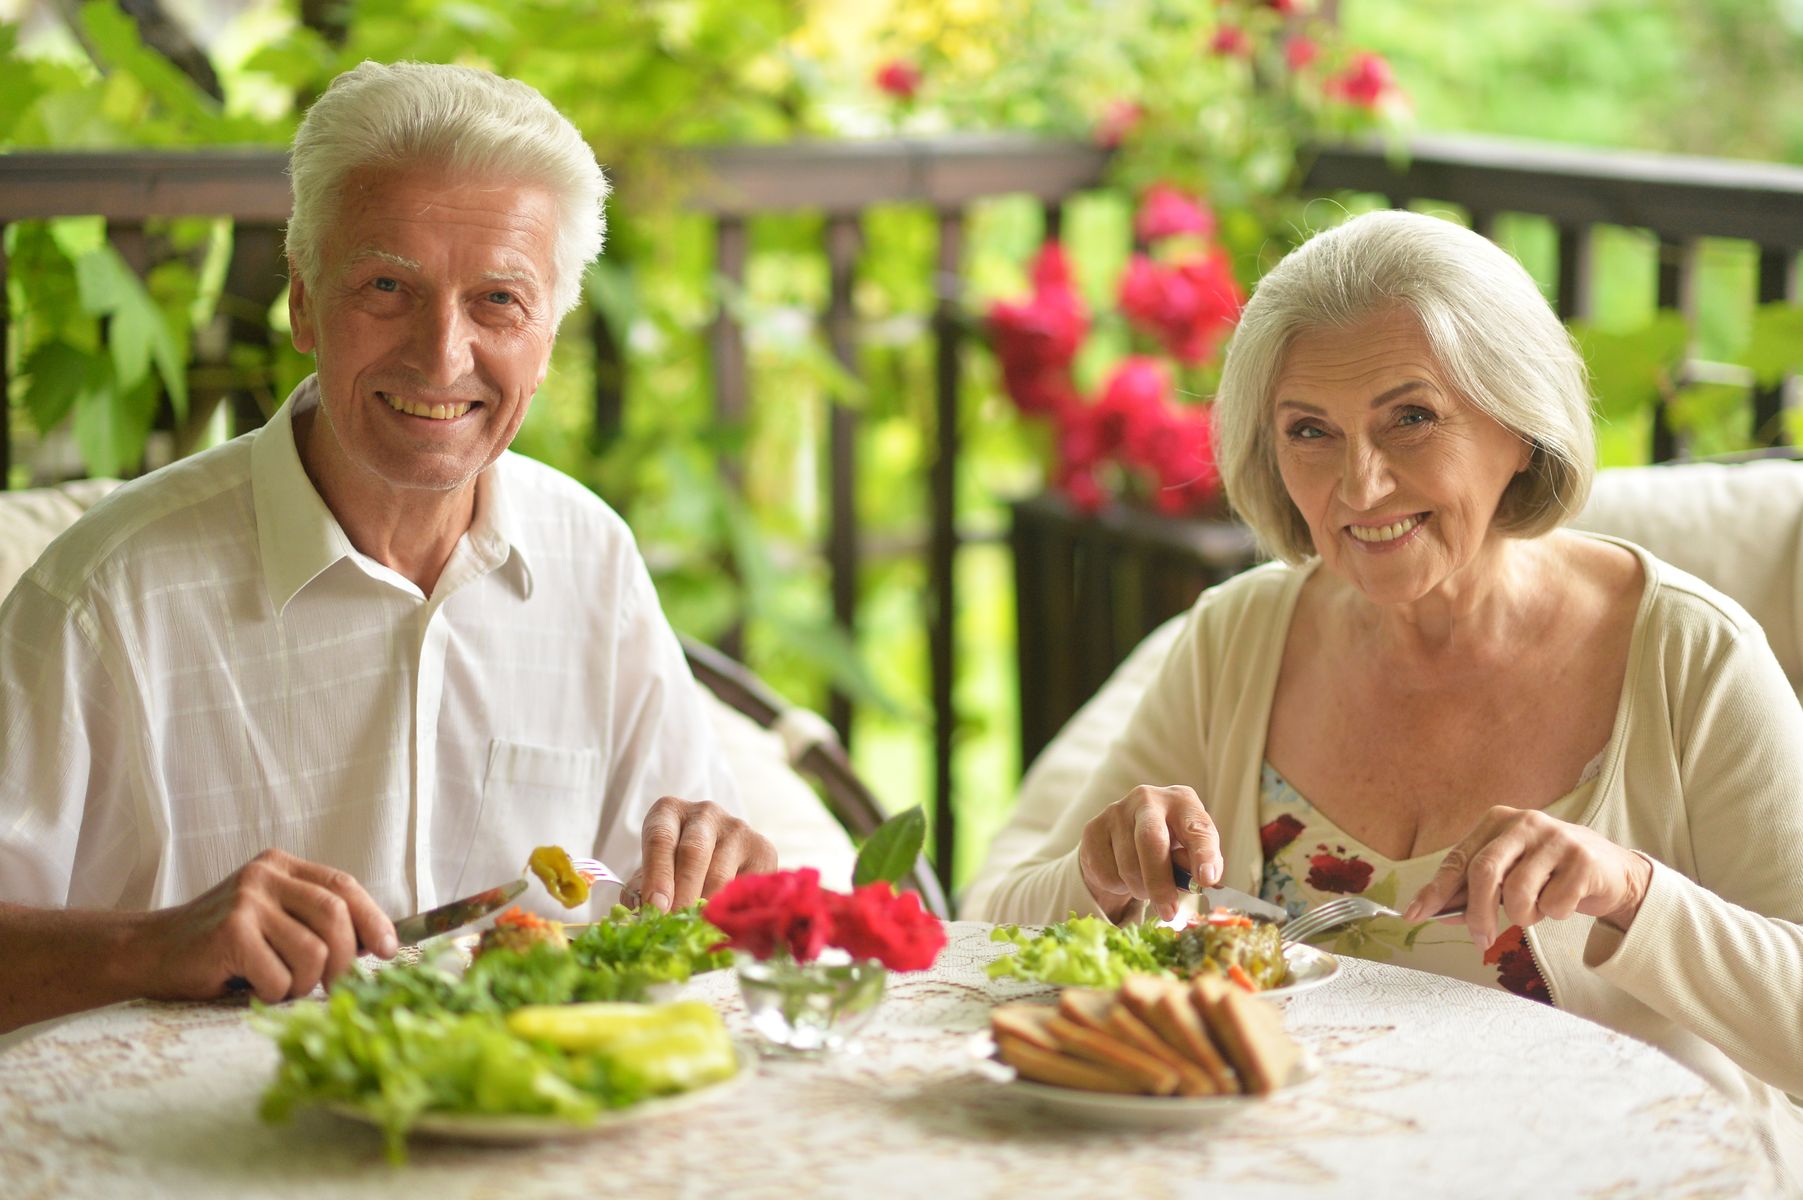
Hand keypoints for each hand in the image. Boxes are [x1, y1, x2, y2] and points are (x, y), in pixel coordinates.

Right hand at [136, 849, 395, 1003]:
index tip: (389, 950)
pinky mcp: (230, 932)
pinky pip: (279, 976)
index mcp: (281, 866)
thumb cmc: (219, 945)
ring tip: (280, 985)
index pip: (343, 886)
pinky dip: (273, 993)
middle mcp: (265, 875)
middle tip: (337, 987)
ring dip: (304, 984)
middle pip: (336, 917)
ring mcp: (246, 901)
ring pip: (313, 952)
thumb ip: (313, 920)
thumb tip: (376, 943)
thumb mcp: (271, 918)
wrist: (148, 952)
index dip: (373, 919)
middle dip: (346, 961)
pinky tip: (251, 987)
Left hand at [627, 796, 777, 911]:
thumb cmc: (673, 866)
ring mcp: (737, 828)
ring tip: (695, 930)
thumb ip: (641, 889)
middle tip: (676, 924)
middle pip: (693, 852)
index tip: (655, 907)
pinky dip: (732, 908)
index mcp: (669, 812)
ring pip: (720, 874)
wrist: (716, 856)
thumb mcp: (651, 870)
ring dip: (706, 907)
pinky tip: (721, 922)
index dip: (657, 875)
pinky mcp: (762, 849)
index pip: (660, 839)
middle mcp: (705, 813)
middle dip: (683, 893)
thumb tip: (642, 913)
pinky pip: (745, 885)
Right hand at [1078, 784, 1222, 922]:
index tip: (1207, 880)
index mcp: (1182, 801)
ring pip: (1128, 865)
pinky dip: (1118, 886)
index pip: (1197, 828)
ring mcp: (1116, 811)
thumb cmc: (1169, 844)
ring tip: (1146, 885)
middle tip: (1168, 912)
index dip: (1203, 855)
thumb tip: (1202, 880)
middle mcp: (1148, 799)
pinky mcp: (1093, 828)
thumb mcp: (1190, 850)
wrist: (1126, 834)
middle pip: (1151, 841)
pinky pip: (1106, 873)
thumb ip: (1197, 864)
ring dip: (1140, 889)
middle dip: (1160, 882)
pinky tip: (1123, 874)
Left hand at [1403, 806, 1652, 951]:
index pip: (1458, 859)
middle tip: (1480, 939)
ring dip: (1523, 915)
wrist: (1610, 871)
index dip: (1435, 890)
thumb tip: (1437, 912)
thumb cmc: (1548, 873)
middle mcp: (1524, 822)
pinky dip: (1554, 913)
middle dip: (1477, 914)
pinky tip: (1564, 901)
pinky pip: (1554, 904)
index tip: (1415, 915)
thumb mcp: (1509, 874)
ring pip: (1518, 892)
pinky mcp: (1583, 859)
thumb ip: (1474, 889)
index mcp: (1497, 821)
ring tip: (1535, 910)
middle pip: (1485, 873)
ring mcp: (1555, 837)